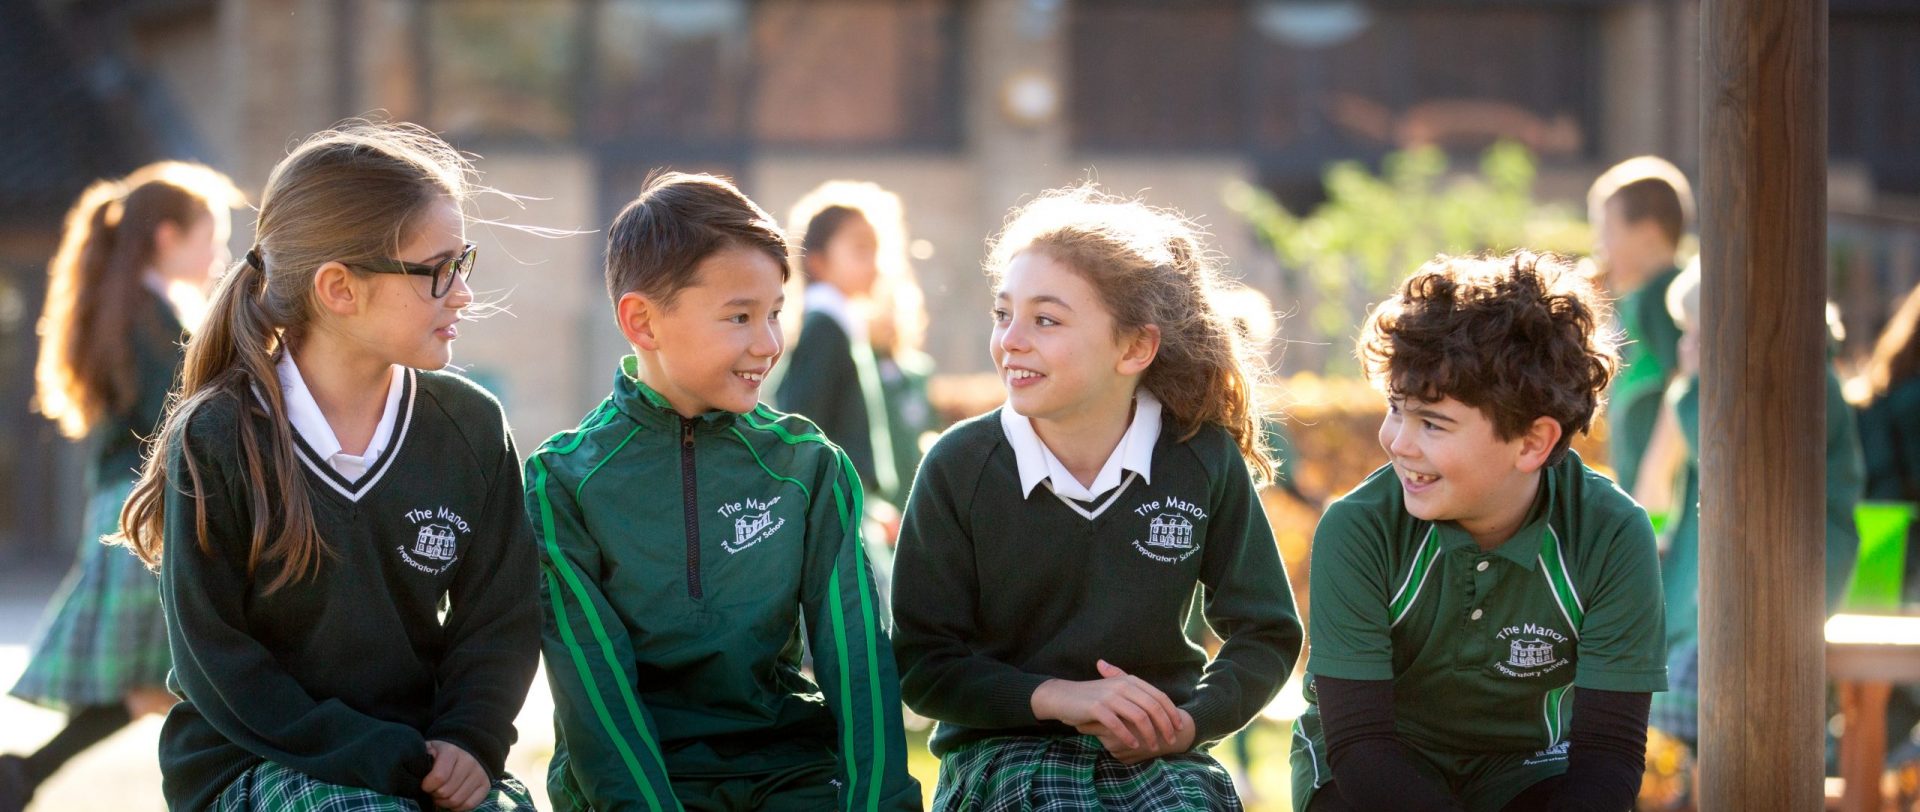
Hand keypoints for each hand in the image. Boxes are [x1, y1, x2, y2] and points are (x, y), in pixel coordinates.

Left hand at [422, 740, 488, 811]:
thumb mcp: (430, 750)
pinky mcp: (485, 785)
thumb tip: (416, 773)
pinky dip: (457, 808)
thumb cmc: (441, 753)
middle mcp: (468, 761)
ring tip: (442, 795)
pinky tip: (452, 800)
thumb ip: (422, 759)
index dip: (428, 786)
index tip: (425, 785)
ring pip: (456, 801)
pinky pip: (469, 805)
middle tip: (433, 790)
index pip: (439, 777)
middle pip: (446, 792)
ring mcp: (479, 774)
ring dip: (444, 802)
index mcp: (451, 751)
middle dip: (435, 795)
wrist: (466, 749)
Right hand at [1078, 661, 1196, 763]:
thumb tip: (1157, 708)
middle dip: (1165, 726)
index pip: (1159, 696)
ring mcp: (1110, 696)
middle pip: (1153, 707)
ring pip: (1139, 717)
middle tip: (1170, 741)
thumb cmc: (1090, 696)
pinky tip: (1133, 746)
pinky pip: (1118, 724)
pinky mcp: (1097, 708)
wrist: (1062, 696)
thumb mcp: (1114, 689)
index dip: (1172, 712)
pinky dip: (1128, 736)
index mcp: (1129, 681)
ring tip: (1152, 747)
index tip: (1179, 727)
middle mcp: (1122, 686)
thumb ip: (1134, 695)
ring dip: (1149, 734)